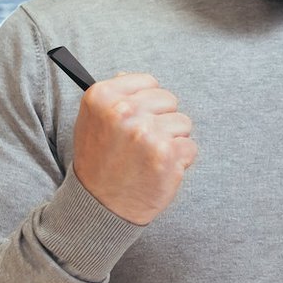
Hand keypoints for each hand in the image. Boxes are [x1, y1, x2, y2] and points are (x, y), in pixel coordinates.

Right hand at [71, 72, 196, 224]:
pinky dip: (179, 162)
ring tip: (148, 158)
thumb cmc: (99, 162)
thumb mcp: (91, 121)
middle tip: (142, 144)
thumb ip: (113, 98)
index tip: (135, 120)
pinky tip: (157, 171)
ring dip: (172, 141)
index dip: (146, 104)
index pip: (149, 82)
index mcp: (102, 96)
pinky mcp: (166, 155)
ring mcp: (146, 133)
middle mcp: (123, 111)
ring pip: (183, 123)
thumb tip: (130, 76)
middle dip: (161, 120)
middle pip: (169, 100)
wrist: (99, 206)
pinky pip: (190, 147)